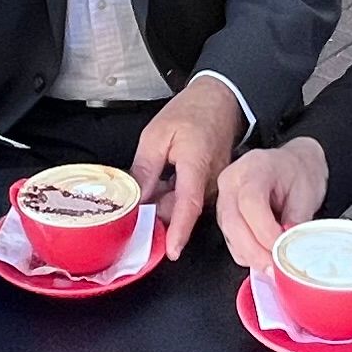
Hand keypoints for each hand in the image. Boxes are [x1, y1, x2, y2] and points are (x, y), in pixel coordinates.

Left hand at [129, 78, 246, 256]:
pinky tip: (160, 182)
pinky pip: (190, 198)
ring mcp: (214, 183)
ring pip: (184, 206)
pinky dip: (172, 196)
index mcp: (196, 165)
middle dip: (157, 214)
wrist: (220, 100)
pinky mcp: (212, 184)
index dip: (179, 230)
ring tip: (147, 184)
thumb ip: (145, 170)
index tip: (172, 251)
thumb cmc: (190, 112)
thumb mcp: (156, 135)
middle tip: (131, 207)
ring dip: (163, 203)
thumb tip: (135, 199)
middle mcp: (210, 180)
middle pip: (182, 210)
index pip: (188, 205)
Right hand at [213, 138, 326, 268]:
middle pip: (233, 222)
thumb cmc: (299, 173)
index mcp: (255, 168)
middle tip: (275, 268)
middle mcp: (232, 182)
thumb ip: (297, 222)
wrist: (292, 164)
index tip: (281, 250)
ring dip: (250, 255)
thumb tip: (290, 251)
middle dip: (255, 251)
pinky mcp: (224, 215)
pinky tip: (264, 255)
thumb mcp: (306, 194)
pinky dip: (246, 253)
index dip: (265, 231)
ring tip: (273, 265)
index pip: (251, 203)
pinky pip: (229, 240)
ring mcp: (224, 198)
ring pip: (229, 234)